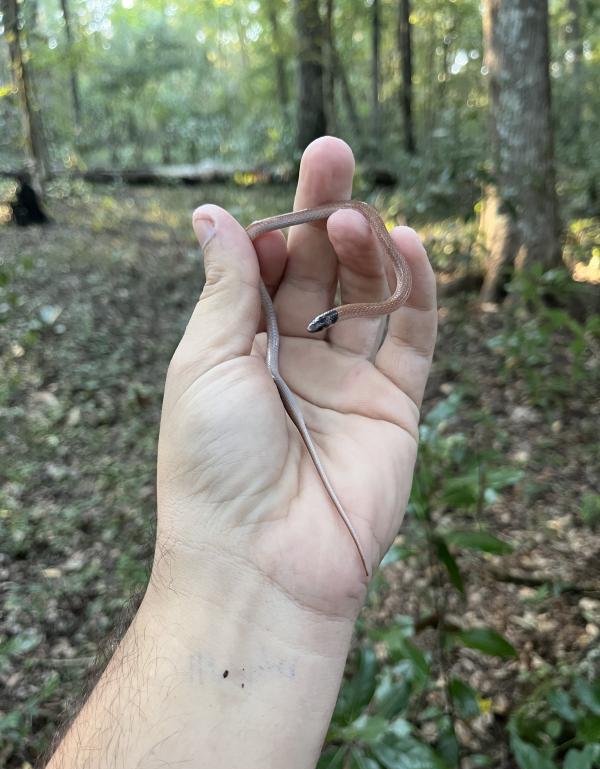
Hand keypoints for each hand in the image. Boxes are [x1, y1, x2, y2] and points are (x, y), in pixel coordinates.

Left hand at [155, 136, 436, 617]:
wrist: (261, 562)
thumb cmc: (214, 463)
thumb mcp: (206, 361)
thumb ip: (226, 287)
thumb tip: (213, 214)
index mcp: (243, 352)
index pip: (266, 273)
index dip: (272, 231)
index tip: (270, 202)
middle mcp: (297, 363)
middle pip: (320, 274)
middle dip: (322, 216)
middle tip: (330, 155)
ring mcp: (348, 384)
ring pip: (367, 297)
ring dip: (365, 248)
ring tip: (356, 215)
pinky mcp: (394, 406)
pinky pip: (410, 338)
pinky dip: (414, 291)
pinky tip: (405, 244)